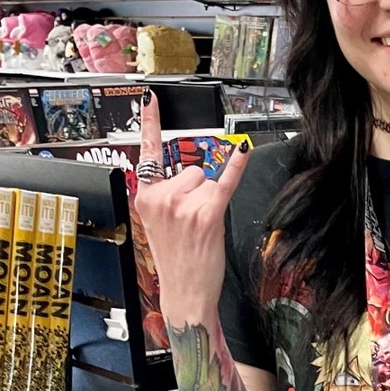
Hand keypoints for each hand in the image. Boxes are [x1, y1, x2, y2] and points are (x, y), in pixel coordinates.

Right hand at [134, 93, 250, 326]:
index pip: (147, 151)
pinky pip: (225, 182)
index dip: (149, 122)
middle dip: (196, 190)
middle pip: (191, 169)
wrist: (185, 293)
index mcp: (145, 197)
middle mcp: (162, 197)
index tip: (150, 97)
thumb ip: (166, 195)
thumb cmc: (176, 261)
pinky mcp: (207, 214)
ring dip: (209, 199)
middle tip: (191, 223)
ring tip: (200, 228)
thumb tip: (191, 174)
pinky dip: (237, 167)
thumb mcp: (158, 224)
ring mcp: (183, 204)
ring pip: (206, 179)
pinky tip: (243, 151)